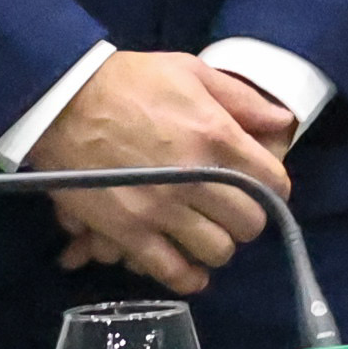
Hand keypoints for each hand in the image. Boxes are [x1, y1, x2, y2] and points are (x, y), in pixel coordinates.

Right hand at [25, 48, 289, 294]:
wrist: (63, 102)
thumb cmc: (130, 81)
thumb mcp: (191, 72)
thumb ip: (242, 100)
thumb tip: (284, 122)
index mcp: (217, 136)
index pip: (273, 183)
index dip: (273, 187)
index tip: (262, 187)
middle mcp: (197, 178)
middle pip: (248, 223)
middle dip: (246, 218)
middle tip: (231, 210)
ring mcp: (163, 209)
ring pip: (216, 251)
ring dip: (217, 245)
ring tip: (206, 233)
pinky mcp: (130, 232)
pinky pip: (171, 271)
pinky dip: (187, 277)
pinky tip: (191, 270)